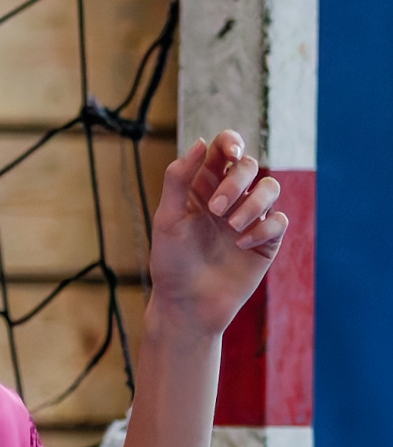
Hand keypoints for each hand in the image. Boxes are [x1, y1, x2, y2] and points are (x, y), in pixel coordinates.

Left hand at [147, 130, 287, 335]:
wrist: (187, 304)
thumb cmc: (171, 262)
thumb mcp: (167, 219)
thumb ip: (179, 179)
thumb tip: (201, 142)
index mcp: (203, 187)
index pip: (224, 150)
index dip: (232, 142)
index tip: (231, 153)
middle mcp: (229, 198)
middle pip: (249, 165)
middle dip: (236, 182)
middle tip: (216, 209)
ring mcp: (249, 218)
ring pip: (270, 188)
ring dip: (252, 203)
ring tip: (231, 227)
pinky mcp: (265, 241)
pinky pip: (279, 221)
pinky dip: (263, 229)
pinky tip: (240, 246)